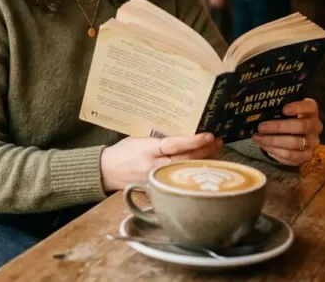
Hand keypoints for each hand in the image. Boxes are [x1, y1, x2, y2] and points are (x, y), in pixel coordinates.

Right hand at [100, 133, 222, 191]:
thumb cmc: (123, 151)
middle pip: (184, 160)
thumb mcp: (139, 139)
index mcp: (146, 150)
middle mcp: (152, 167)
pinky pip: (178, 180)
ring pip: (184, 171)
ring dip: (202, 161)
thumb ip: (159, 140)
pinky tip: (202, 167)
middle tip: (218, 141)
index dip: (193, 142)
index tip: (208, 136)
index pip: (174, 145)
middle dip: (204, 151)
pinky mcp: (157, 190)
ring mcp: (155, 181)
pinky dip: (191, 173)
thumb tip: (185, 135)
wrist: (106, 171)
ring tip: (215, 151)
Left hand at [252, 98, 321, 165]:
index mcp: (311, 110)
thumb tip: (258, 109)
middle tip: (261, 127)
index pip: (309, 107)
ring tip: (258, 138)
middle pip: (300, 126)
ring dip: (273, 141)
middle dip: (278, 127)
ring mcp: (313, 143)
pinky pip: (291, 156)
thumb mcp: (283, 110)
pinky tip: (264, 147)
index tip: (284, 109)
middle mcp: (315, 126)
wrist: (293, 136)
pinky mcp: (306, 156)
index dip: (298, 108)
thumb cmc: (285, 118)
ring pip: (294, 143)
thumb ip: (277, 107)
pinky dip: (276, 152)